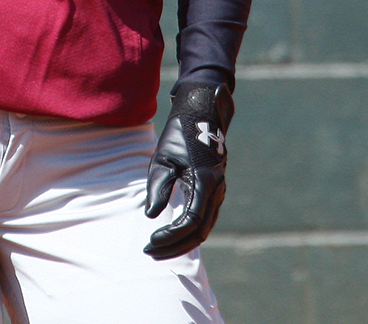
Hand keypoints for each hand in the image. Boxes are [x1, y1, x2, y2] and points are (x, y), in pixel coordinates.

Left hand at [142, 81, 232, 259]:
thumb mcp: (162, 159)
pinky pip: (205, 220)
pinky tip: (171, 236)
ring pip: (204, 229)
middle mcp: (216, 190)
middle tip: (149, 252)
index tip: (150, 241)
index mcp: (204, 181)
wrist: (202, 115)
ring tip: (156, 249)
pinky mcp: (214, 192)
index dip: (171, 236)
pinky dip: (189, 233)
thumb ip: (158, 187)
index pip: (191, 222)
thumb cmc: (179, 135)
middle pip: (199, 232)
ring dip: (181, 243)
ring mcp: (218, 192)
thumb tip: (152, 216)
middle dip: (174, 247)